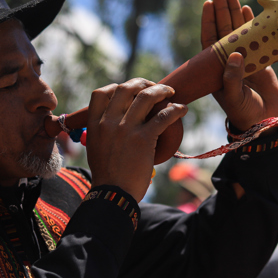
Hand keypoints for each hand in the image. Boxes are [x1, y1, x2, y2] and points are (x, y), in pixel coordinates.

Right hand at [86, 79, 187, 201]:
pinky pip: (164, 116)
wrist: (113, 194)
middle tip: (155, 88)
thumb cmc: (107, 176)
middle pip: (126, 88)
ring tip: (171, 93)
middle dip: (143, 83)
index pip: (101, 93)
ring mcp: (126, 129)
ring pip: (146, 96)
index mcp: (95, 124)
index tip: (130, 90)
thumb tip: (114, 122)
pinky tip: (182, 110)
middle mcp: (108, 123)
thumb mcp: (96, 148)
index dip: (117, 87)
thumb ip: (102, 132)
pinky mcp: (144, 139)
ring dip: (162, 90)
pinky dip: (176, 110)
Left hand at [201, 0, 277, 130]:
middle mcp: (228, 60)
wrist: (264, 122)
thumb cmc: (244, 113)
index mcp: (216, 68)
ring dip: (235, 11)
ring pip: (238, 30)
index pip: (209, 40)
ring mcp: (245, 58)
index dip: (209, 21)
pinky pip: (256, 37)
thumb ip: (232, 78)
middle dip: (222, 9)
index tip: (207, 4)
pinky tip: (249, 9)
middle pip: (223, 29)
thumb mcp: (234, 97)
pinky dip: (253, 24)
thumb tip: (235, 54)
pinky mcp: (261, 60)